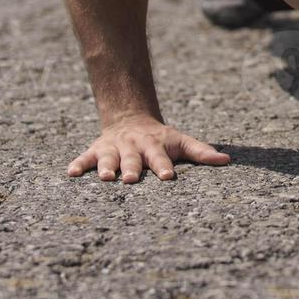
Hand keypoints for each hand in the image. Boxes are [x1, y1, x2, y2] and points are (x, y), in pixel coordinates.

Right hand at [67, 115, 230, 182]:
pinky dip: (78, 165)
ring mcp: (113, 149)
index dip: (164, 166)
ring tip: (104, 178)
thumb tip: (227, 161)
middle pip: (132, 159)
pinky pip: (85, 158)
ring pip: (108, 159)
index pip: (161, 158)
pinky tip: (71, 173)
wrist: (130, 118)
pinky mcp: (96, 151)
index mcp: (155, 146)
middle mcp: (133, 147)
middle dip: (131, 169)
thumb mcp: (182, 141)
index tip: (168, 176)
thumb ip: (202, 152)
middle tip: (130, 180)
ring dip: (105, 167)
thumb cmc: (161, 139)